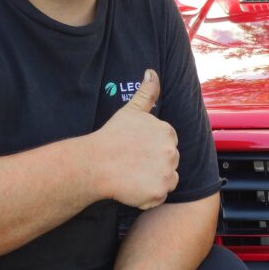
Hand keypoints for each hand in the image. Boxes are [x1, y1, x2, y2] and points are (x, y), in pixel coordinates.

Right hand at [94, 69, 179, 209]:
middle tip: (132, 162)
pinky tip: (132, 187)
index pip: (168, 143)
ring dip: (153, 180)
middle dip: (154, 164)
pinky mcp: (159, 191)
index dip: (151, 148)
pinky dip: (147, 196)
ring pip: (167, 180)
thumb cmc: (112, 136)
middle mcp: (171, 151)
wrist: (96, 163)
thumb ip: (147, 93)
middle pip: (170, 162)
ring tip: (132, 174)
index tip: (136, 149)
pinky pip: (158, 197)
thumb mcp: (131, 110)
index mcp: (167, 131)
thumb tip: (152, 72)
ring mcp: (167, 172)